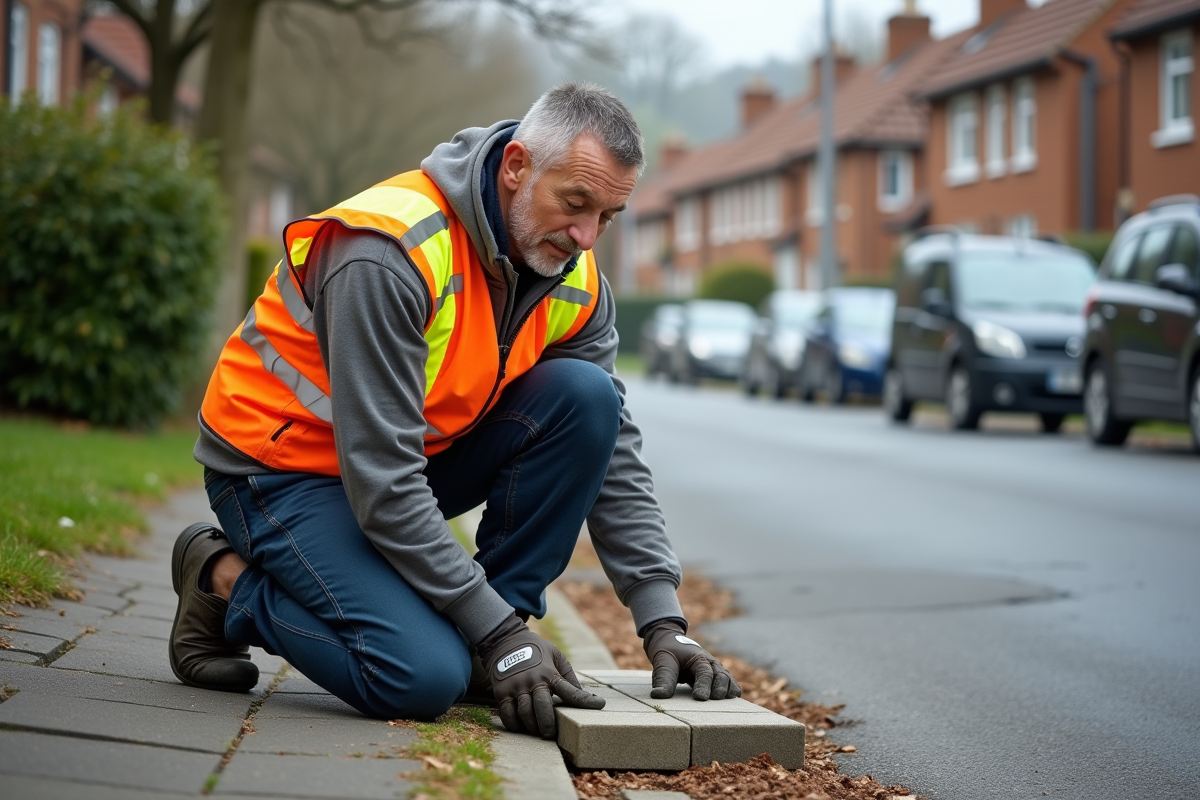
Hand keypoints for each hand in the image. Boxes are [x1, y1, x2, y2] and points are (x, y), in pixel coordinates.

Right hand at [476, 614, 604, 737]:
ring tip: (538, 731)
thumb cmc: (536, 651)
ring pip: (524, 713)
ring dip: (532, 727)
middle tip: (551, 733)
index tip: (600, 705)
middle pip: (542, 707)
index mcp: (549, 672)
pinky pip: (507, 715)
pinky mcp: (501, 692)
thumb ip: (568, 676)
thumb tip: (582, 696)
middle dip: (548, 724)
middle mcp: (533, 680)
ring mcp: (516, 687)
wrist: (505, 640)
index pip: (570, 690)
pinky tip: (521, 727)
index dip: (585, 701)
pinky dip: (514, 725)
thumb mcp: (555, 655)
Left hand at [642, 619, 740, 700]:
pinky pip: (727, 682)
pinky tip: (732, 699)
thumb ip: (663, 678)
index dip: (703, 685)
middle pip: (721, 675)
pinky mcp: (714, 676)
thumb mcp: (662, 661)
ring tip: (727, 701)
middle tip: (715, 699)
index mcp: (698, 657)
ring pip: (727, 678)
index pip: (704, 672)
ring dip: (728, 689)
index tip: (699, 698)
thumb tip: (658, 695)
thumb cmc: (667, 651)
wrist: (670, 641)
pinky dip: (731, 689)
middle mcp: (710, 662)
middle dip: (720, 688)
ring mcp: (714, 668)